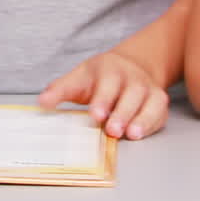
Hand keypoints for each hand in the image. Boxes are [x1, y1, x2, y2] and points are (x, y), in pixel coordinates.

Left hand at [38, 50, 168, 138]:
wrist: (131, 66)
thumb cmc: (99, 77)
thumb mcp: (79, 78)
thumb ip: (60, 90)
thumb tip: (42, 103)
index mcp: (109, 69)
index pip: (107, 83)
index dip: (102, 99)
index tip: (95, 115)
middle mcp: (131, 77)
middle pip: (130, 93)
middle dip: (121, 112)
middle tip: (111, 130)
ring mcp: (147, 88)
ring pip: (148, 102)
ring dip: (140, 119)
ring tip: (130, 134)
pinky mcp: (159, 101)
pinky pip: (159, 112)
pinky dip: (152, 123)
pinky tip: (141, 133)